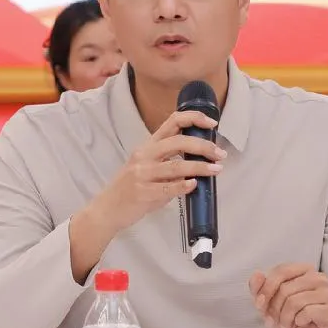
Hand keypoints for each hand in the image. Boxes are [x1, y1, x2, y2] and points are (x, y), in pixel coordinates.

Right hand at [87, 109, 224, 238]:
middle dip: (203, 146)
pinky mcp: (143, 192)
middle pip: (178, 142)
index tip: (212, 124)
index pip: (172, 122)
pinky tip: (194, 185)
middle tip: (220, 154)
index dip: (194, 118)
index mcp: (148, 146)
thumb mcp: (147, 166)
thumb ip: (169, 161)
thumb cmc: (131, 187)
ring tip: (216, 169)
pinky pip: (167, 188)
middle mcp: (144, 155)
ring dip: (200, 167)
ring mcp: (142, 174)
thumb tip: (200, 160)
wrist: (108, 209)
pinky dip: (183, 186)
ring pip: (176, 166)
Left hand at [250, 263, 327, 327]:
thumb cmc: (290, 319)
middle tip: (275, 321)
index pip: (281, 271)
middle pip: (286, 288)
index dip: (266, 289)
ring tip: (286, 325)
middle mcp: (319, 278)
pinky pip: (307, 312)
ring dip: (284, 318)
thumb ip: (260, 288)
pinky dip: (298, 321)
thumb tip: (257, 275)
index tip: (260, 305)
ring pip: (295, 301)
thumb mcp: (269, 303)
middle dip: (274, 308)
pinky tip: (300, 324)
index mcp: (304, 270)